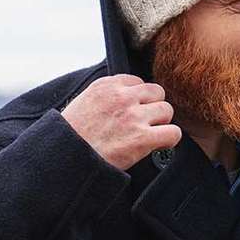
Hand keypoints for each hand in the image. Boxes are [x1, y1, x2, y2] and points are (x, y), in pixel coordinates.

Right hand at [59, 74, 181, 170]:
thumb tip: (127, 97)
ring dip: (161, 123)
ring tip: (149, 134)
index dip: (139, 99)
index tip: (134, 111)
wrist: (65, 158)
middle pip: (157, 93)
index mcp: (105, 86)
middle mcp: (121, 97)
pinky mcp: (142, 137)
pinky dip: (169, 140)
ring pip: (167, 110)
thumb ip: (106, 96)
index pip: (138, 82)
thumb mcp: (83, 103)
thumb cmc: (72, 137)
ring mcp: (133, 116)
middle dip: (153, 107)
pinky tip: (159, 145)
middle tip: (144, 123)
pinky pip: (173, 132)